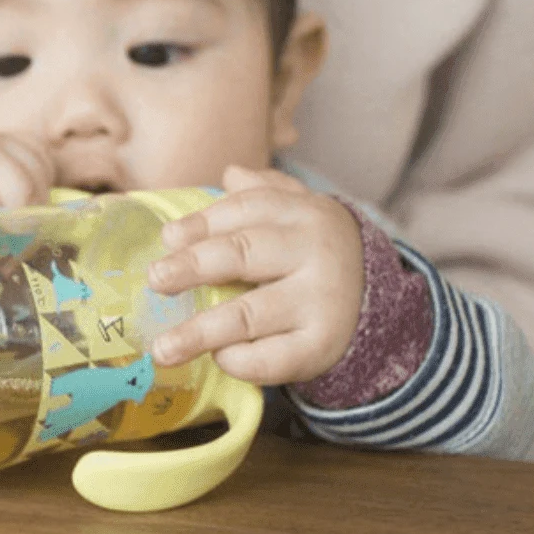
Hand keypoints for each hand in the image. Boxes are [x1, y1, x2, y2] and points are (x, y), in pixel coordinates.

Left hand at [146, 165, 363, 385]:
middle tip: (155, 279)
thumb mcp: (298, 215)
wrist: (378, 301)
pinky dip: (239, 360)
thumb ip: (264, 193)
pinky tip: (216, 358)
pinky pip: (273, 358)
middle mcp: (314, 253)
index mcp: (302, 213)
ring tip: (162, 348)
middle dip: (194, 266)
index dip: (203, 223)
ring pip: (250, 314)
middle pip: (243, 254)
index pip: (246, 210)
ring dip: (201, 332)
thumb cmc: (313, 253)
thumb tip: (230, 173)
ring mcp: (320, 303)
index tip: (168, 238)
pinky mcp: (322, 347)